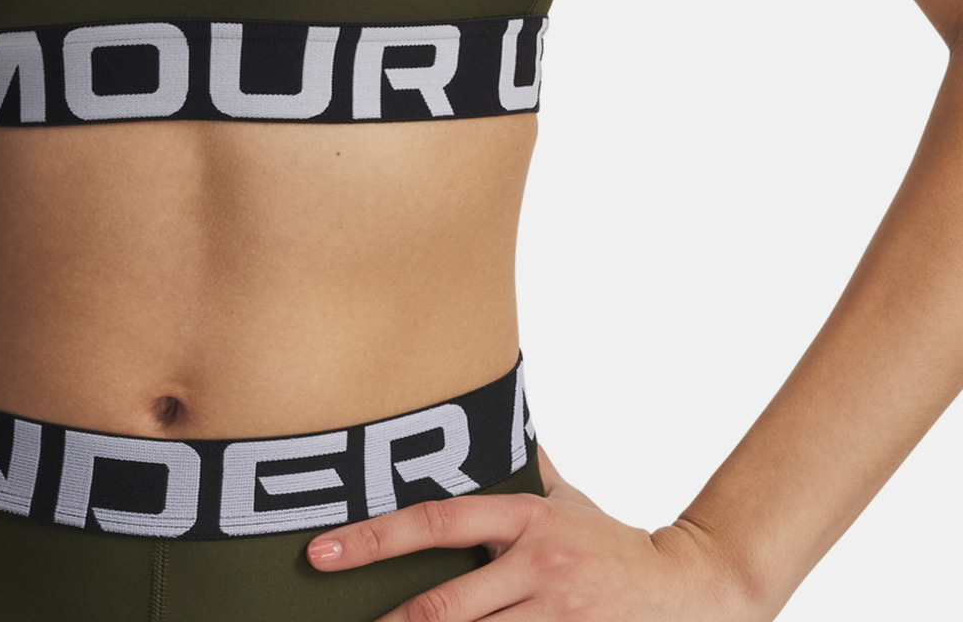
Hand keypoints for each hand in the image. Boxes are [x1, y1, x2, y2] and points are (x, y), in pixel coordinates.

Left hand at [305, 445, 762, 621]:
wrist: (690, 590)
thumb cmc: (612, 544)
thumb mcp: (568, 499)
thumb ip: (525, 465)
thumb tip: (492, 412)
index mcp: (524, 519)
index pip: (436, 521)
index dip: (374, 537)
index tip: (322, 550)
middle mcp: (535, 567)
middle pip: (445, 605)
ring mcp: (554, 617)